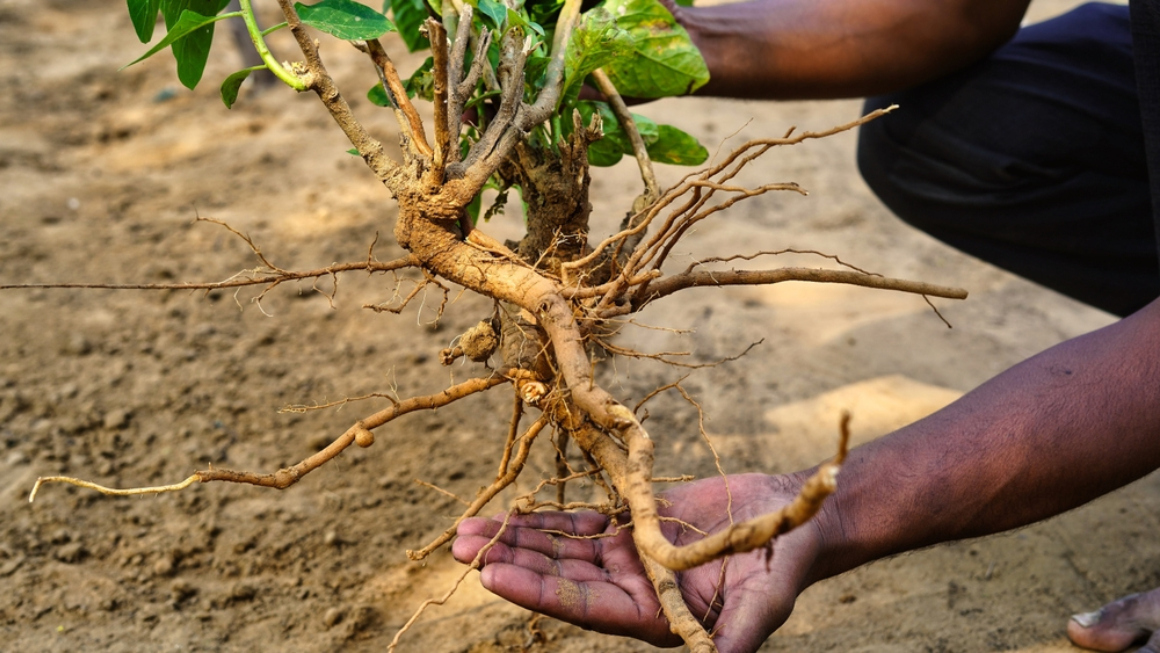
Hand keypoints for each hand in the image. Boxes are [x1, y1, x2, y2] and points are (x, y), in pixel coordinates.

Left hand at [452, 472, 822, 652]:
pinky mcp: (633, 522)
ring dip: (516, 537)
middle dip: (509, 561)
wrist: (796, 522)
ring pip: (561, 547)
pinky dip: (546, 516)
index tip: (491, 575)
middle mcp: (631, 589)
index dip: (537, 591)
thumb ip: (733, 638)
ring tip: (466, 529)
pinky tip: (511, 511)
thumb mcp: (761, 606)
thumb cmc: (782, 566)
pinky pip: (581, 520)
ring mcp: (629, 554)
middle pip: (559, 576)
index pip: (582, 606)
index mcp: (652, 617)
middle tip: (459, 547)